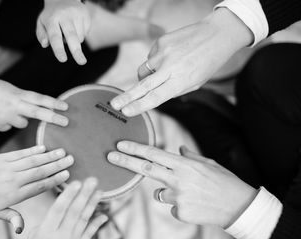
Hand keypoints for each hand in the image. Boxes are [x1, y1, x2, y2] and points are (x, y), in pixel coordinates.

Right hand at [0, 73, 68, 131]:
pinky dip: (6, 122)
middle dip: (52, 117)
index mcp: (18, 94)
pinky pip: (9, 126)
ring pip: (22, 123)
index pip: (39, 99)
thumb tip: (35, 114)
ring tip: (6, 109)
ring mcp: (6, 116)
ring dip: (19, 119)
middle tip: (66, 122)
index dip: (53, 103)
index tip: (66, 107)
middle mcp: (14, 105)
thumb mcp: (12, 91)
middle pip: (37, 112)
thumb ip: (25, 101)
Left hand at [0, 145, 74, 233]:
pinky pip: (20, 154)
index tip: (67, 175)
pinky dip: (32, 150)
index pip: (39, 186)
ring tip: (62, 152)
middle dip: (56, 165)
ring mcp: (8, 168)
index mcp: (15, 195)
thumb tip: (22, 229)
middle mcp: (14, 180)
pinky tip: (43, 147)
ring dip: (48, 156)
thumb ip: (12, 218)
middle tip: (71, 160)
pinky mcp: (2, 159)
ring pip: (32, 161)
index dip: (54, 180)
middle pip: (39, 172)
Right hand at [22, 178, 106, 238]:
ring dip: (92, 204)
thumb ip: (48, 219)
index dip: (68, 195)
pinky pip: (89, 233)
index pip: (59, 209)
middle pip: (75, 212)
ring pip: (84, 220)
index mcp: (47, 231)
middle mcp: (62, 235)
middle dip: (84, 195)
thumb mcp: (34, 234)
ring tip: (99, 191)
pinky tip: (104, 215)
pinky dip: (97, 223)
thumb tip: (60, 205)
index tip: (76, 183)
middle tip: (92, 180)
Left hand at [37, 0, 89, 64]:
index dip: (59, 49)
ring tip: (68, 31)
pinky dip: (80, 35)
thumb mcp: (41, 22)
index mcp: (52, 18)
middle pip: (72, 36)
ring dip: (75, 42)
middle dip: (76, 51)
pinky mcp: (86, 14)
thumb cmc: (51, 15)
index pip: (55, 36)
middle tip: (82, 62)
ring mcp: (77, 14)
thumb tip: (45, 44)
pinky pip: (85, 33)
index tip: (63, 59)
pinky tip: (75, 26)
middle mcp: (65, 15)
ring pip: (79, 38)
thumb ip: (41, 34)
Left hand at [108, 141, 256, 227]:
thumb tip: (177, 149)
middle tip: (110, 156)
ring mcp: (177, 197)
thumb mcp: (208, 163)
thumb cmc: (224, 182)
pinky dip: (179, 204)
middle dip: (125, 161)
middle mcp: (178, 179)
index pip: (154, 154)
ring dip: (167, 191)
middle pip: (145, 169)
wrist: (238, 207)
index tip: (120, 144)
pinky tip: (195, 204)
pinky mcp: (180, 211)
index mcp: (184, 164)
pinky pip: (171, 206)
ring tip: (190, 193)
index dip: (136, 148)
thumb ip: (189, 157)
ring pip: (159, 192)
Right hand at [110, 8, 252, 115]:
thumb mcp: (194, 83)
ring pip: (143, 70)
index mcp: (181, 81)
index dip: (139, 106)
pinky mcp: (161, 41)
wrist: (217, 34)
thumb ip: (172, 90)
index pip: (156, 97)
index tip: (126, 112)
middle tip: (114, 104)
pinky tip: (170, 57)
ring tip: (164, 72)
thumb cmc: (207, 63)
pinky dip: (155, 61)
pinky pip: (150, 57)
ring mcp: (164, 52)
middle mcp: (170, 67)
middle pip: (143, 85)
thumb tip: (151, 94)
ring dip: (146, 76)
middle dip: (126, 97)